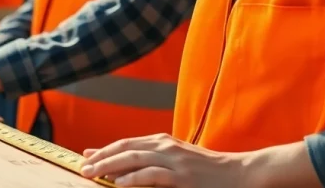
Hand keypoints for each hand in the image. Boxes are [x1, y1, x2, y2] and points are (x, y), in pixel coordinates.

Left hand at [80, 134, 249, 187]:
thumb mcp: (177, 160)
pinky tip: (119, 184)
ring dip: (110, 166)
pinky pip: (152, 175)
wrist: (240, 173)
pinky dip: (133, 178)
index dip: (104, 150)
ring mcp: (174, 161)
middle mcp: (165, 146)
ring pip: (134, 158)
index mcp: (163, 141)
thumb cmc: (207, 171)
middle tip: (84, 168)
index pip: (126, 143)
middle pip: (125, 148)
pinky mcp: (182, 177)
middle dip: (102, 158)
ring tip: (94, 174)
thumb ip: (152, 160)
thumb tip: (125, 166)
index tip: (87, 157)